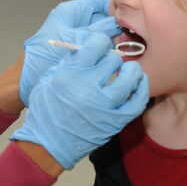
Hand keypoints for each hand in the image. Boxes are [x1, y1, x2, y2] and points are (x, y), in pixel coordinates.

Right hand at [12, 33, 148, 169]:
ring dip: (131, 71)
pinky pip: (137, 102)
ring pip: (130, 78)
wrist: (47, 143)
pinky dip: (141, 90)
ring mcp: (105, 106)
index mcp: (71, 74)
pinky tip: (139, 84)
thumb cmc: (45, 110)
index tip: (99, 46)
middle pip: (114, 60)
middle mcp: (89, 88)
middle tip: (110, 63)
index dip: (99, 42)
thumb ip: (70, 62)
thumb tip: (89, 49)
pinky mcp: (115, 121)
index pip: (96, 45)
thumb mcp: (48, 79)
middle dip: (112, 59)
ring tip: (129, 70)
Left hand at [20, 0, 118, 104]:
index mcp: (70, 11)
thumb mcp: (73, 42)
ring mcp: (78, 37)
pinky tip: (108, 62)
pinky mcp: (80, 52)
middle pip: (105, 18)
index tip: (124, 22)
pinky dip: (106, 54)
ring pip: (104, 34)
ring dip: (112, 44)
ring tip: (115, 54)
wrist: (25, 84)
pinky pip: (99, 48)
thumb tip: (118, 23)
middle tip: (122, 42)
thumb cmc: (40, 61)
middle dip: (116, 29)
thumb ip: (96, 31)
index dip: (114, 9)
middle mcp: (75, 22)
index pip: (100, 0)